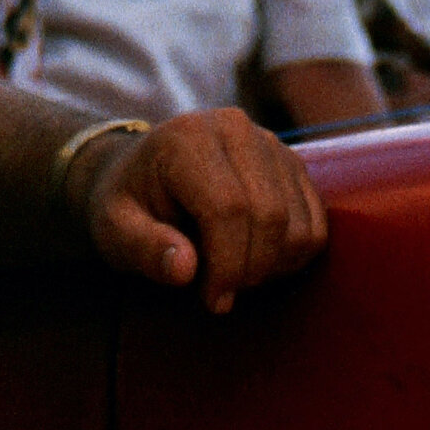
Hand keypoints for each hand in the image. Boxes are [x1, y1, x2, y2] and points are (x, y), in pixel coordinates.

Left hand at [74, 109, 327, 313]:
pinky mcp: (292, 163)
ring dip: (273, 266)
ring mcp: (271, 143)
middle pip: (269, 215)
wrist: (146, 171)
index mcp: (187, 139)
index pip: (228, 209)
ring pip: (298, 223)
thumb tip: (185, 269)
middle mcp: (235, 129)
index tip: (213, 299)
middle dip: (251, 270)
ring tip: (235, 273)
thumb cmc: (129, 205)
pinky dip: (293, 255)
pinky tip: (259, 260)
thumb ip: (143, 249)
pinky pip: (316, 222)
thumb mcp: (114, 230)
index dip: (227, 265)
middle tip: (223, 294)